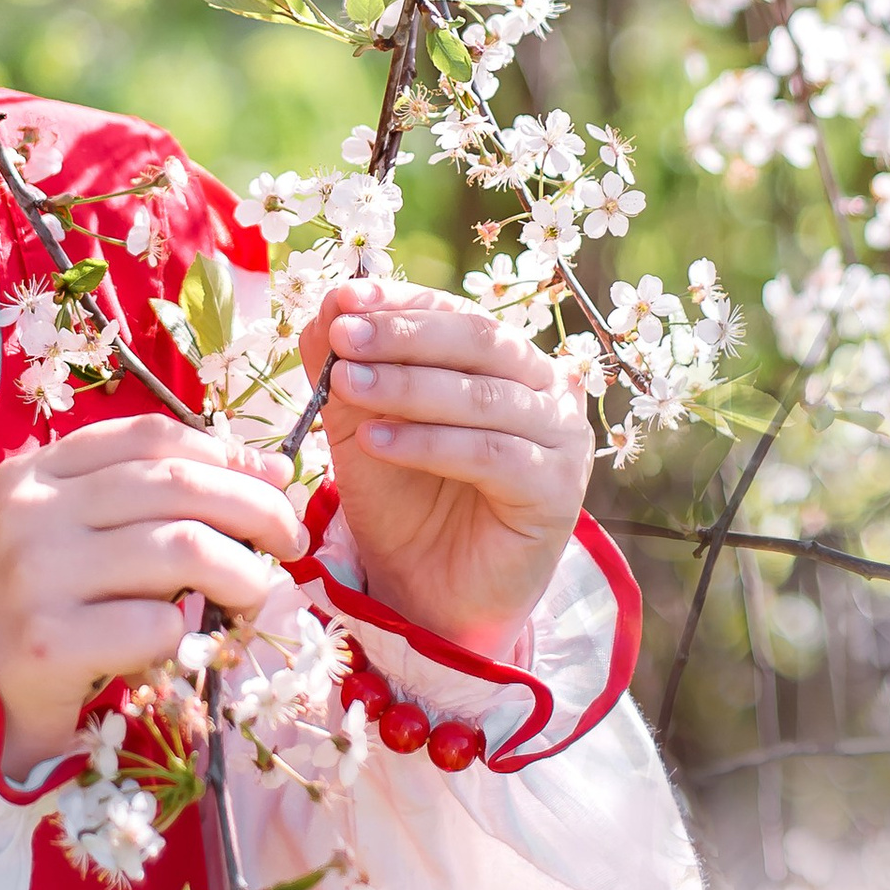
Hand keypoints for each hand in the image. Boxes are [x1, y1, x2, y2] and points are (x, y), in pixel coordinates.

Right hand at [0, 415, 303, 776]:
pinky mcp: (48, 643)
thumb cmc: (23, 615)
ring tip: (257, 594)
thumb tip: (255, 475)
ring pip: (180, 550)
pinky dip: (185, 634)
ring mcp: (35, 576)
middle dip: (255, 507)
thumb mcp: (57, 535)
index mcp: (32, 473)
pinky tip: (178, 646)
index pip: (149, 437)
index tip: (274, 475)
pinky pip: (155, 624)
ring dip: (242, 573)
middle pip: (176, 486)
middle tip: (291, 539)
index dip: (226, 450)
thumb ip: (129, 502)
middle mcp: (29, 512)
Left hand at [299, 288, 592, 647]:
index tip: (342, 298)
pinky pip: (490, 455)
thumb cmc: (402, 499)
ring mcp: (559, 438)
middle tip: (345, 335)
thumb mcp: (361, 421)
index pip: (454, 312)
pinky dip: (428, 443)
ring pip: (483, 396)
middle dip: (404, 334)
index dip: (400, 301)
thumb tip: (329, 298)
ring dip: (408, 385)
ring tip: (347, 384)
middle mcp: (544, 388)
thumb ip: (348, 362)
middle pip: (478, 341)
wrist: (426, 591)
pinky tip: (376, 440)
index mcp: (505, 360)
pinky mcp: (558, 491)